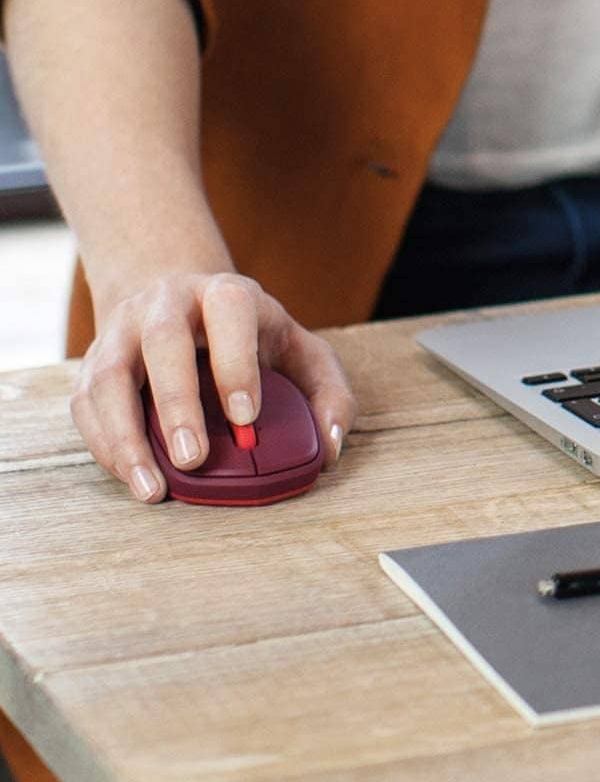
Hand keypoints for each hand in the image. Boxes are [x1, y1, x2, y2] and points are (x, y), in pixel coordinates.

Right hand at [72, 272, 356, 503]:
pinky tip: (132, 478)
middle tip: (194, 458)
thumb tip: (330, 451)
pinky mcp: (94, 363)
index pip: (230, 313)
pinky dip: (105, 444)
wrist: (179, 300)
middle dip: (178, 402)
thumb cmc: (250, 338)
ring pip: (111, 376)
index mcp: (226, 294)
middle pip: (164, 341)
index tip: (246, 418)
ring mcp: (123, 330)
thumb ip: (329, 395)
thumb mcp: (301, 352)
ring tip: (152, 488)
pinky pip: (87, 404)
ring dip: (126, 435)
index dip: (236, 364)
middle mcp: (168, 303)